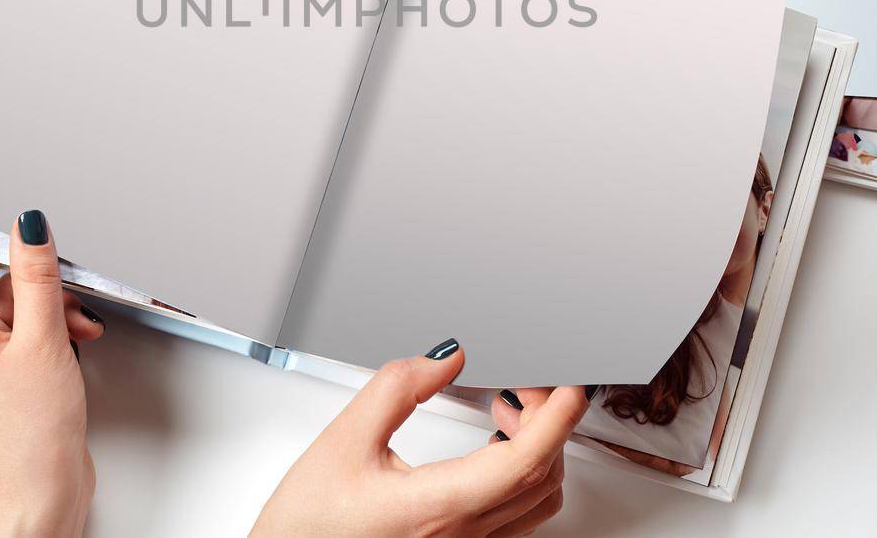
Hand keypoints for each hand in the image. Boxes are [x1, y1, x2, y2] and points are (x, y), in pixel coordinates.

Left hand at [0, 198, 106, 536]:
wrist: (39, 496)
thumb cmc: (27, 437)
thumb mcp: (41, 342)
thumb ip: (38, 276)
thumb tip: (28, 221)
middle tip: (12, 199)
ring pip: (1, 291)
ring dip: (41, 287)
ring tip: (75, 299)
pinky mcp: (3, 366)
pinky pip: (21, 319)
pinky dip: (51, 314)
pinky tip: (79, 327)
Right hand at [253, 340, 589, 536]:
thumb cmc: (305, 529)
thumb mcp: (343, 441)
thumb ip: (396, 389)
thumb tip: (445, 355)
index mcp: (436, 509)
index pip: (525, 459)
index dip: (558, 415)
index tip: (570, 382)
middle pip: (541, 477)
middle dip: (549, 420)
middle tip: (527, 381)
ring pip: (535, 503)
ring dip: (538, 450)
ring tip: (510, 411)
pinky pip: (515, 519)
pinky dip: (520, 475)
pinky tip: (493, 451)